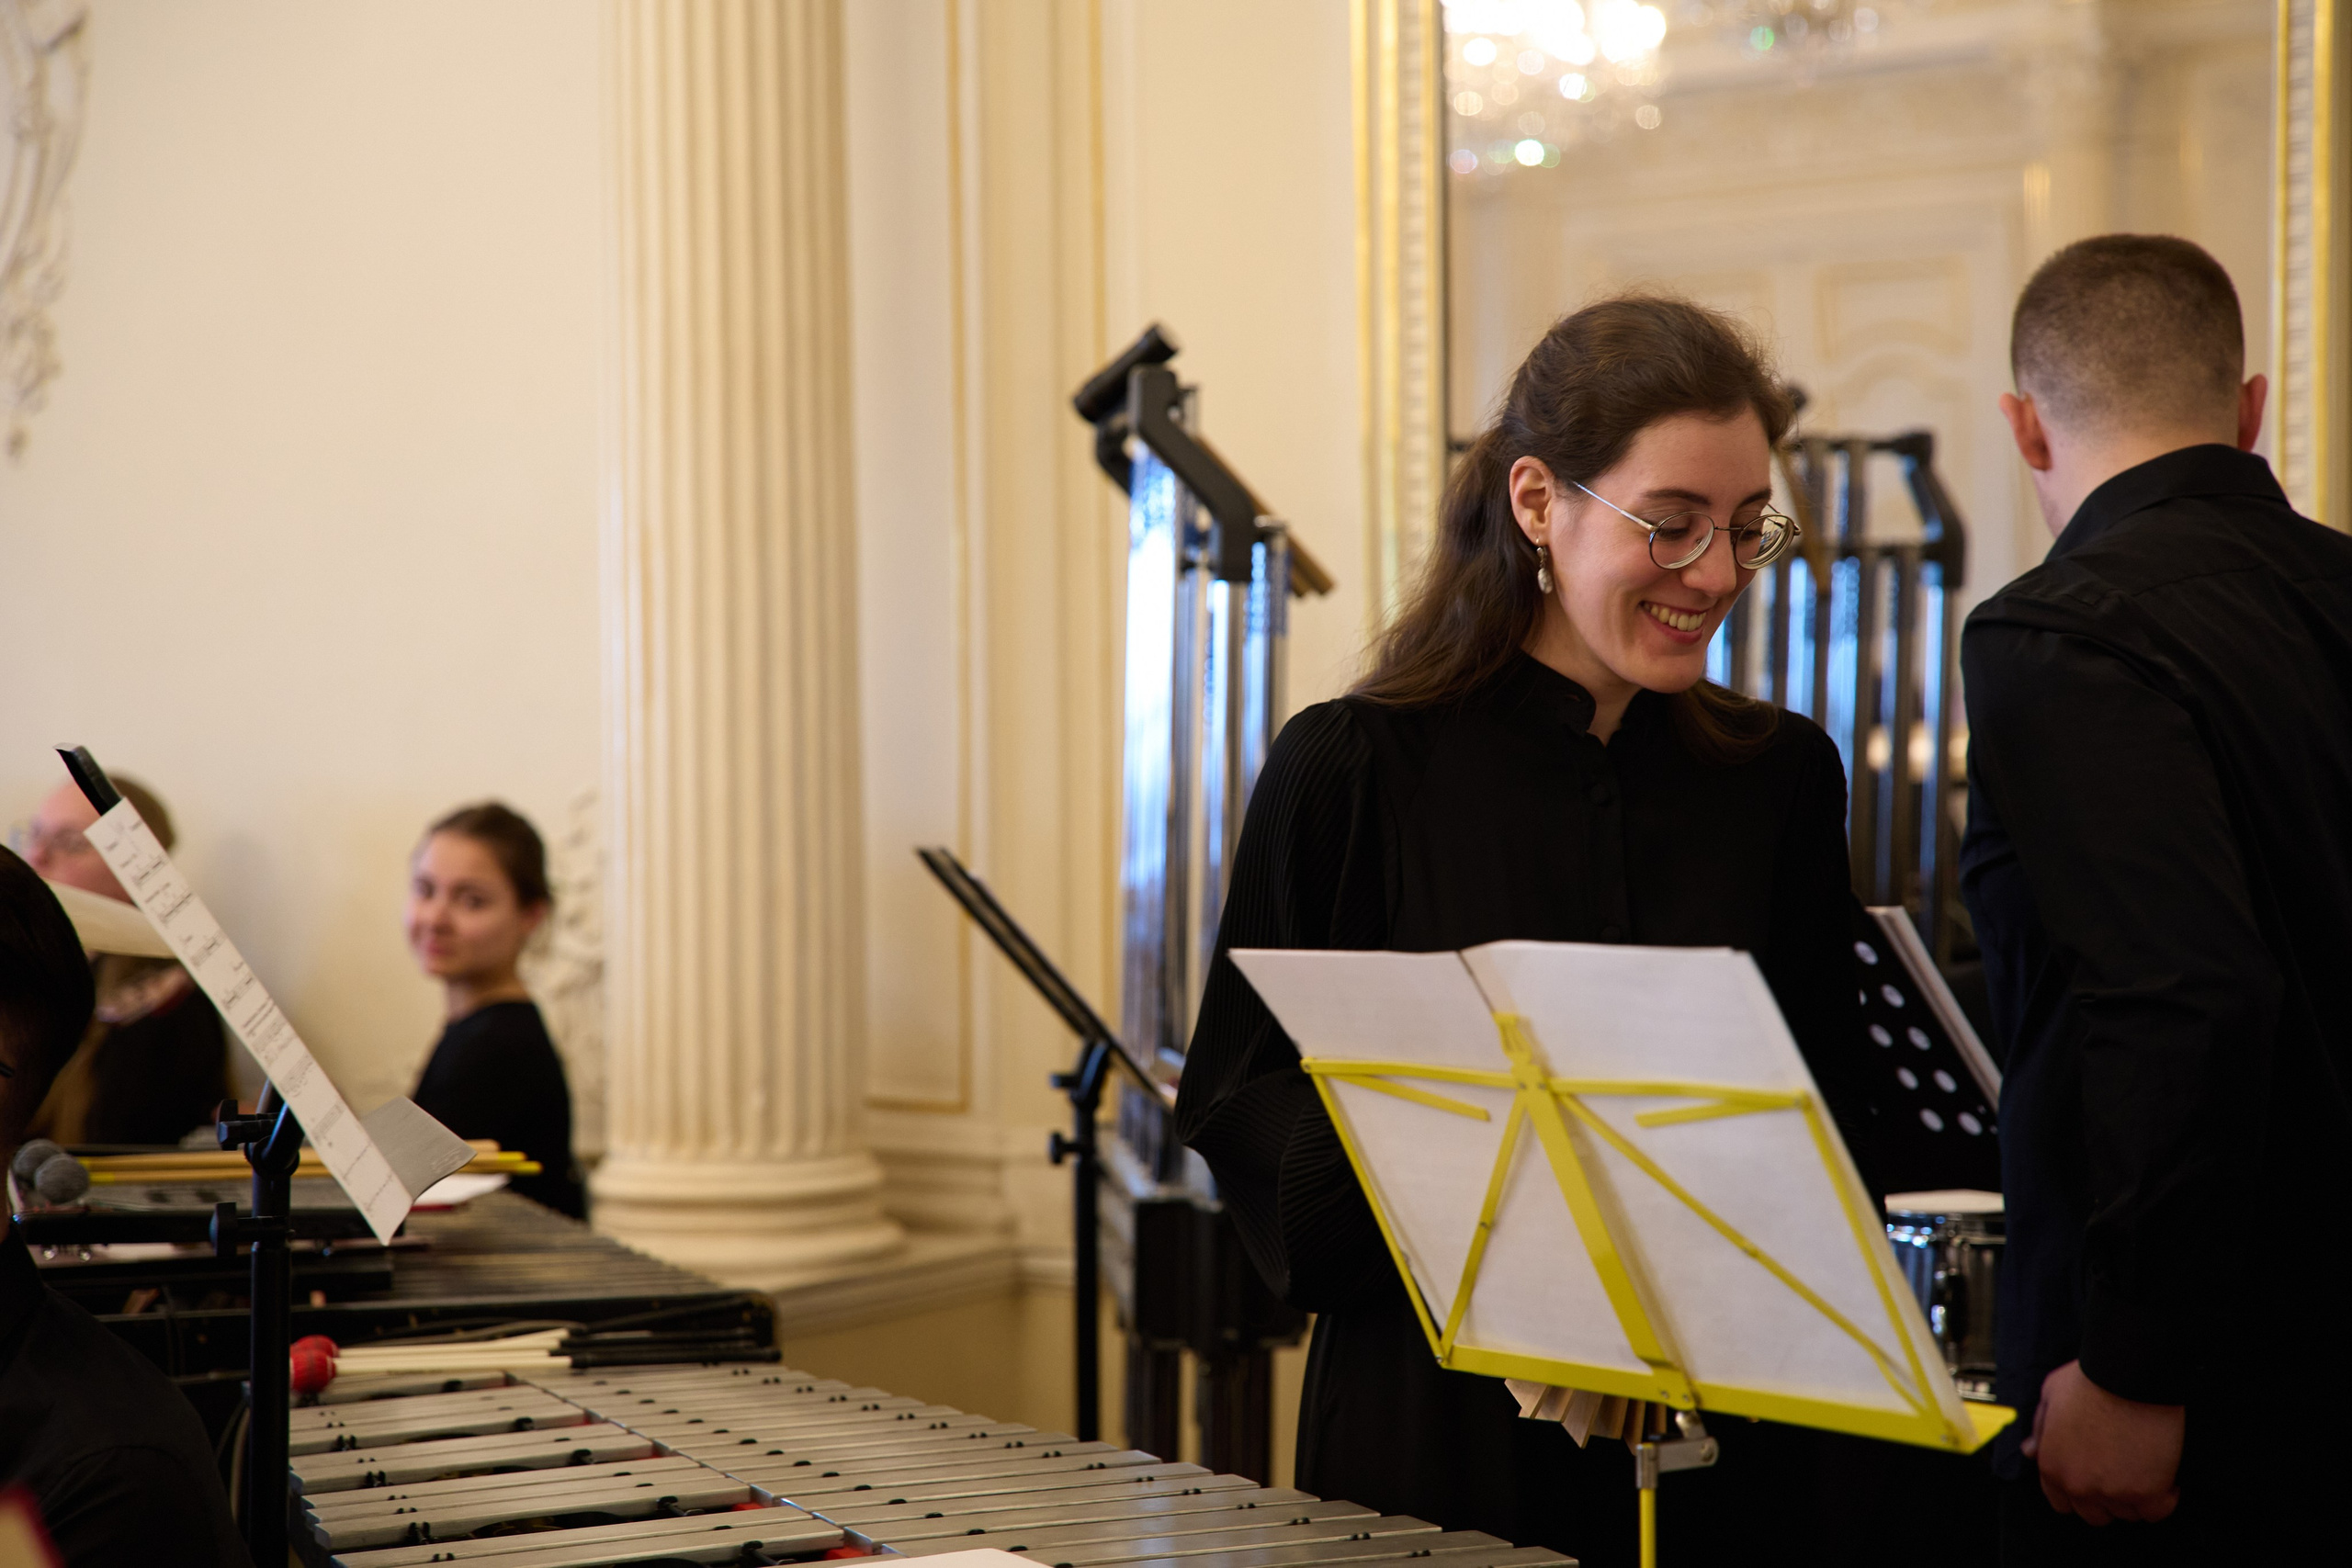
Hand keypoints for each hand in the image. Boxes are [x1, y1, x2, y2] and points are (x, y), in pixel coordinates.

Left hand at [2020, 1359, 2184, 1524]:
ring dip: (2136, 1496)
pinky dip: (2165, 1497)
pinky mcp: (2148, 1492)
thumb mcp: (2050, 1396)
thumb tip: (2030, 1450)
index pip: (2062, 1502)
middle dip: (2107, 1497)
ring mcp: (2113, 1492)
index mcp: (2052, 1466)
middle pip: (2095, 1514)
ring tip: (2143, 1467)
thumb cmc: (2089, 1379)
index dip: (2079, 1490)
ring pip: (2127, 1513)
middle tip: (2122, 1472)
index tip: (2095, 1477)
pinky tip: (2165, 1477)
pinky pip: (2157, 1512)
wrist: (2126, 1375)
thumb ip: (2040, 1428)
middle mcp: (2079, 1485)